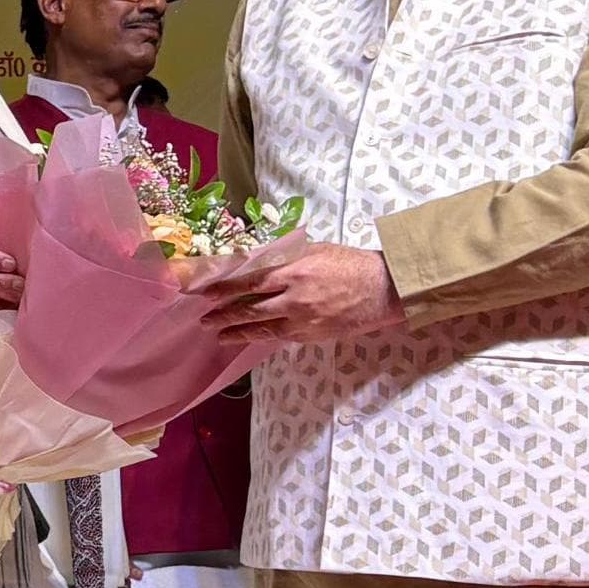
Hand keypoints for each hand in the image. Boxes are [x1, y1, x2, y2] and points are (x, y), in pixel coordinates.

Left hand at [202, 244, 403, 347]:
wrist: (383, 290)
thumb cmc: (349, 263)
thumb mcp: (314, 250)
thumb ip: (284, 257)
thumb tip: (253, 262)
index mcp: (294, 271)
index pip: (250, 281)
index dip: (226, 289)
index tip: (207, 293)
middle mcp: (295, 298)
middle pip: (251, 309)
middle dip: (225, 315)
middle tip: (205, 319)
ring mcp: (304, 320)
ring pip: (263, 329)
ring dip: (238, 332)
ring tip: (220, 334)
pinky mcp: (312, 335)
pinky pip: (281, 337)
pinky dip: (263, 337)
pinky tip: (250, 338)